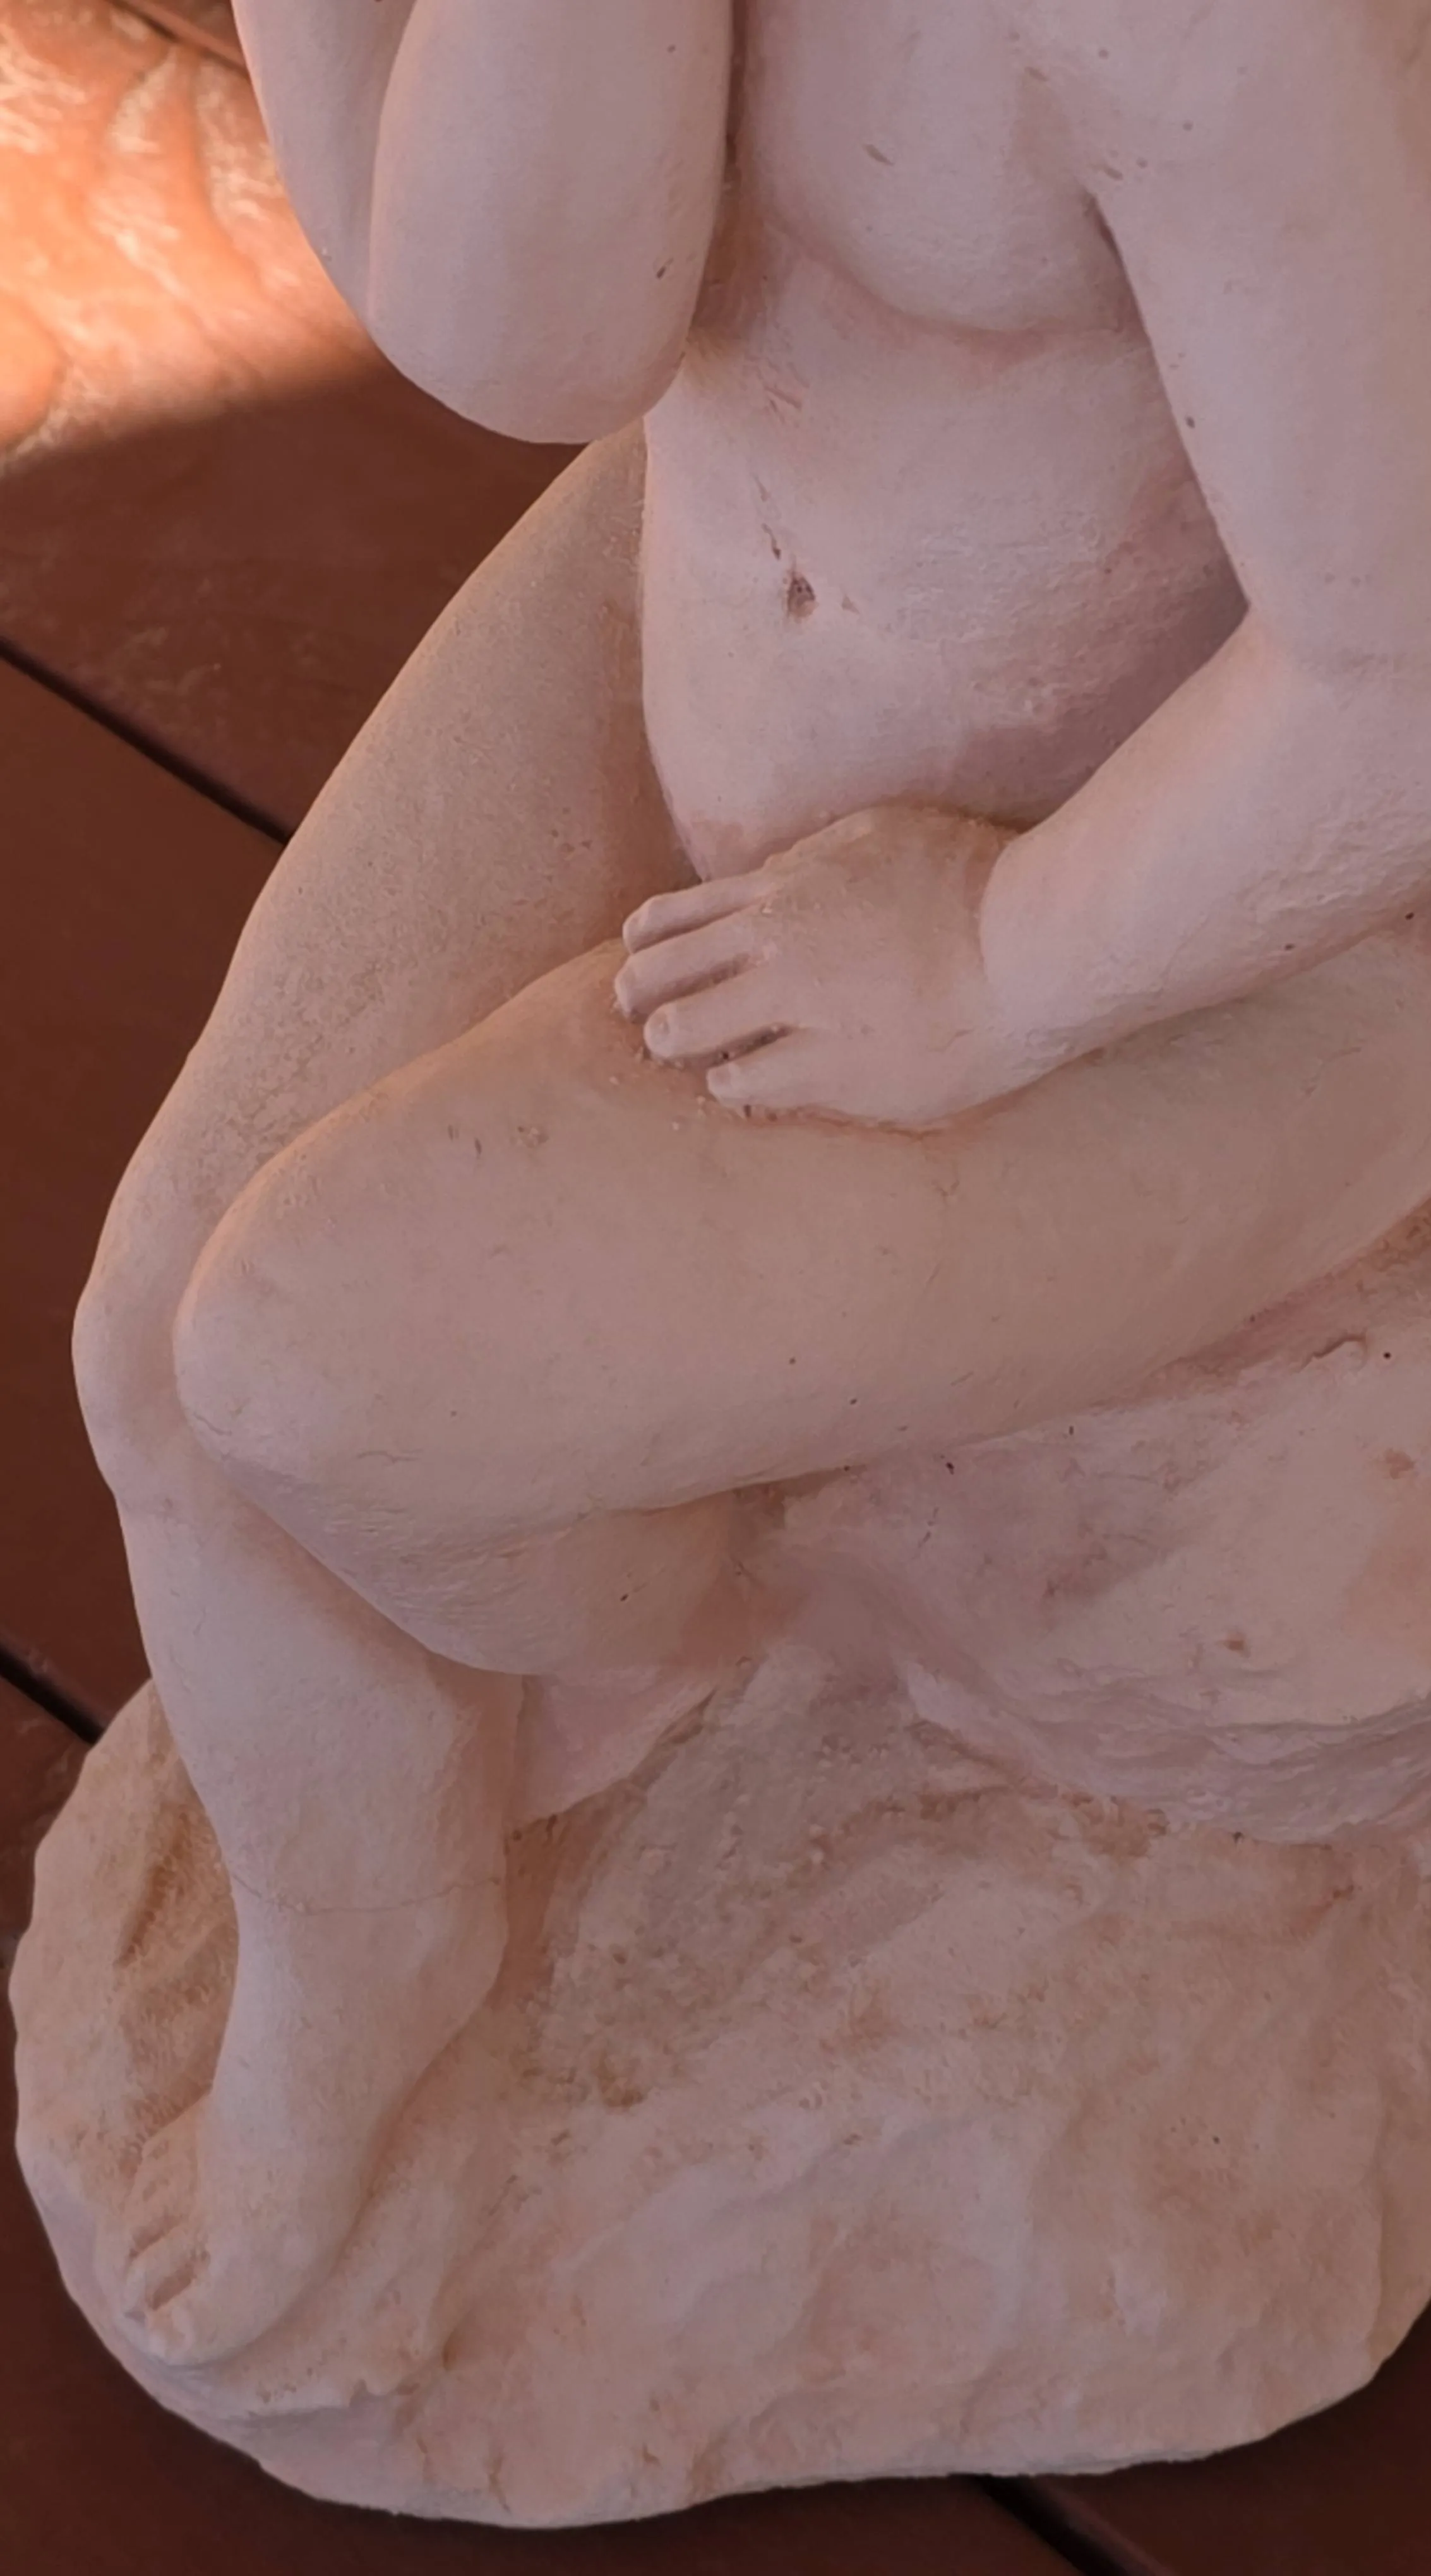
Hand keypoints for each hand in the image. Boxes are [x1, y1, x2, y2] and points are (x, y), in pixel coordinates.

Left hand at [614, 804, 1032, 1125]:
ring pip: (690, 1036)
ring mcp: (799, 1013)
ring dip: (681, 1045)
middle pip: (664, 978)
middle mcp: (777, 948)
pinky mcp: (833, 1073)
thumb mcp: (878, 836)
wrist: (1031, 947)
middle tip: (642, 1017)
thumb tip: (774, 876)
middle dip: (641, 998)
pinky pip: (749, 1085)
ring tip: (688, 1054)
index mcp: (784, 889)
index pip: (676, 917)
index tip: (635, 957)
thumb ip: (813, 859)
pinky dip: (735, 1084)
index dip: (646, 943)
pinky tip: (740, 1083)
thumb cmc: (972, 881)